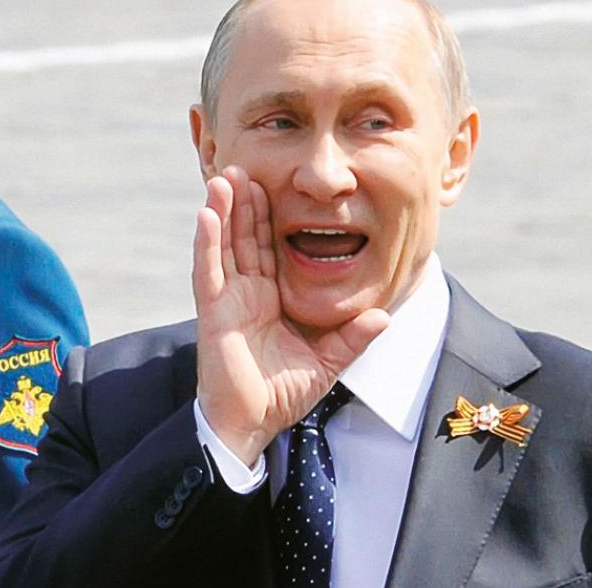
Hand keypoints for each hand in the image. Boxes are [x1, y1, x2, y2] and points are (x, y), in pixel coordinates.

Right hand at [193, 166, 388, 465]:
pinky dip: (206, 241)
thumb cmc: (282, 395)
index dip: (266, 217)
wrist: (253, 425)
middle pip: (242, 237)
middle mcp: (244, 293)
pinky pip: (208, 270)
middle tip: (243, 166)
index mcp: (268, 299)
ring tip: (223, 176)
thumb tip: (385, 314)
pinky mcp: (213, 312)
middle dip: (242, 202)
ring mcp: (226, 300)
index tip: (269, 184)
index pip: (266, 248)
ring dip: (221, 210)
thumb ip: (353, 337)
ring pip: (222, 245)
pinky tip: (208, 214)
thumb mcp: (328, 361)